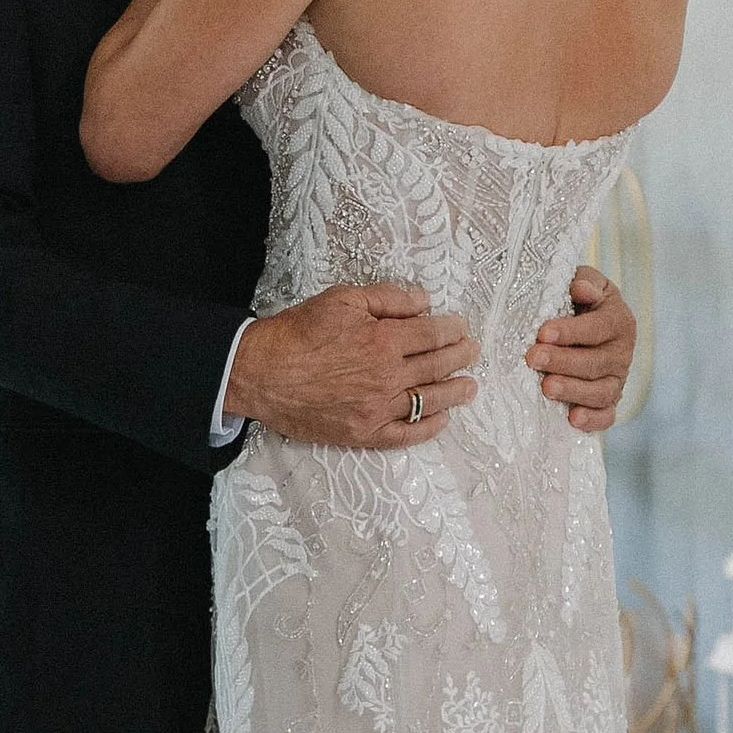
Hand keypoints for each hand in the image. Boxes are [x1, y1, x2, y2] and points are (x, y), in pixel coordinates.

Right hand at [226, 285, 477, 448]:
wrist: (260, 373)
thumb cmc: (298, 333)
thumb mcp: (342, 299)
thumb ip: (388, 298)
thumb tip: (424, 302)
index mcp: (384, 340)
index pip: (434, 334)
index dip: (453, 329)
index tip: (461, 327)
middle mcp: (387, 377)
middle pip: (439, 366)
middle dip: (461, 356)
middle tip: (472, 352)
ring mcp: (378, 409)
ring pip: (430, 400)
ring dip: (456, 392)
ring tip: (470, 386)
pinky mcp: (364, 433)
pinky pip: (407, 434)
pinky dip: (429, 427)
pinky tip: (442, 419)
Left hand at [527, 266, 635, 432]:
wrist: (585, 325)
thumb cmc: (577, 301)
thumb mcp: (582, 283)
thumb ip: (584, 282)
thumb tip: (581, 288)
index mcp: (618, 321)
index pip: (598, 328)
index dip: (571, 331)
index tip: (543, 332)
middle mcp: (621, 353)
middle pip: (596, 362)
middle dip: (563, 361)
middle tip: (533, 358)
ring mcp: (616, 380)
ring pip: (600, 391)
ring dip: (573, 391)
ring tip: (546, 387)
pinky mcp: (608, 403)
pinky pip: (606, 416)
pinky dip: (593, 420)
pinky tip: (573, 419)